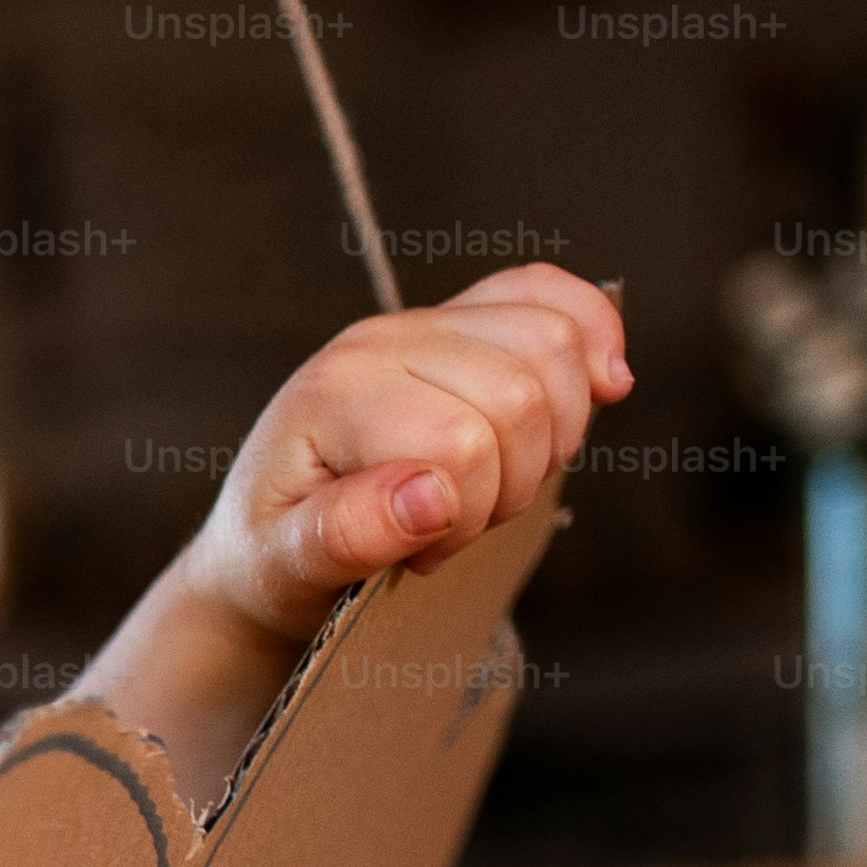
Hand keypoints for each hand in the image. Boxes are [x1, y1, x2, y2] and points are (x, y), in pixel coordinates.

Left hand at [177, 263, 632, 656]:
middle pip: (522, 394)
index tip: (417, 553)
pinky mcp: (462, 320)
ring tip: (485, 485)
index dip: (464, 516)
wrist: (263, 537)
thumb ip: (344, 536)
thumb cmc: (276, 555)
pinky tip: (603, 386)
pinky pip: (553, 296)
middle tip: (452, 526)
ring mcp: (423, 321)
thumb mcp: (285, 569)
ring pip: (554, 345)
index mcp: (332, 395)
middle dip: (510, 484)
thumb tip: (430, 495)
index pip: (463, 443)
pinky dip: (593, 337)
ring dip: (550, 436)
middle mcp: (378, 340)